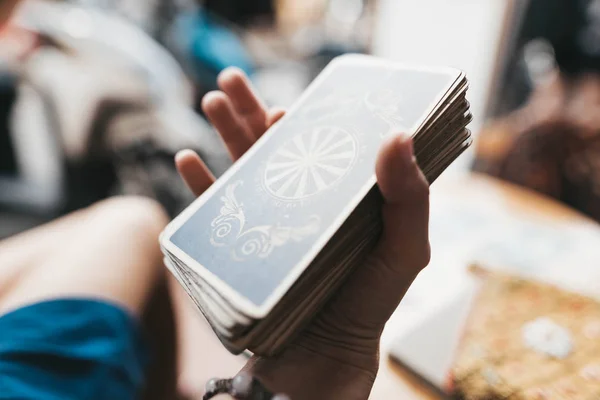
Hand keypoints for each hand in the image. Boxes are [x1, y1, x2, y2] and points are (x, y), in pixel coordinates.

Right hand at [176, 68, 429, 399]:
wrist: (323, 355)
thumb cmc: (369, 302)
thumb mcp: (403, 248)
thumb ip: (409, 196)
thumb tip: (397, 136)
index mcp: (337, 196)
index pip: (319, 146)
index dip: (305, 119)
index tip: (294, 103)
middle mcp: (301, 203)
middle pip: (272, 146)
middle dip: (250, 110)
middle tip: (230, 79)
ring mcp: (267, 223)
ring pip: (241, 166)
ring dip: (224, 132)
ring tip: (211, 101)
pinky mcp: (238, 246)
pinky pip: (213, 209)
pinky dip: (199, 183)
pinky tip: (188, 159)